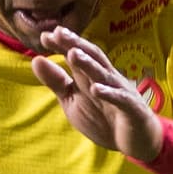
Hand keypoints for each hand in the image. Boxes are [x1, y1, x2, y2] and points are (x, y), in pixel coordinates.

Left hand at [32, 26, 162, 162]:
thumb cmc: (103, 117)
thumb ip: (56, 81)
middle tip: (59, 33)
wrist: (135, 140)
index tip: (45, 36)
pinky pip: (119, 99)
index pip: (77, 55)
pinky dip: (108, 93)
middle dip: (75, 45)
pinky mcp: (131, 108)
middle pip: (91, 58)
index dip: (63, 45)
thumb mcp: (73, 100)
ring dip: (89, 64)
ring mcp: (120, 91)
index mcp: (91, 75)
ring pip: (103, 74)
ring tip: (73, 53)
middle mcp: (106, 78)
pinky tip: (96, 89)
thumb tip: (36, 60)